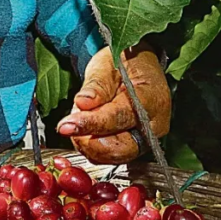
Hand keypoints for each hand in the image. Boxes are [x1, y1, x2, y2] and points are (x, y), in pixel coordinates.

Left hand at [56, 45, 170, 163]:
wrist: (135, 67)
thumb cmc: (124, 63)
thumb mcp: (107, 64)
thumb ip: (96, 86)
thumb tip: (83, 103)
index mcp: (151, 99)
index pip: (119, 118)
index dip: (90, 123)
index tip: (66, 125)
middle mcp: (154, 125)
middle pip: (120, 148)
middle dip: (89, 142)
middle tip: (68, 126)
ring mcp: (147, 139)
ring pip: (112, 156)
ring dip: (89, 143)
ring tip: (80, 119)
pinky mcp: (135, 146)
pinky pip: (110, 156)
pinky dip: (93, 147)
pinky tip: (86, 129)